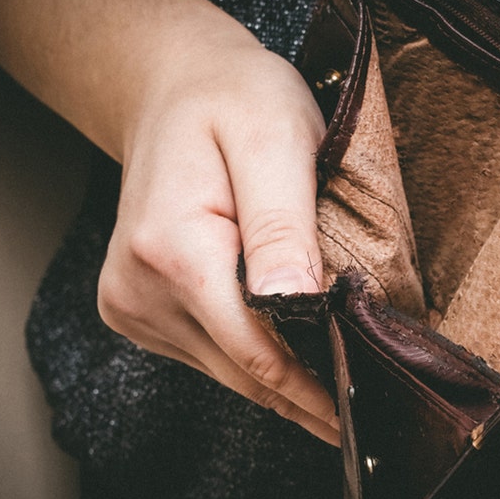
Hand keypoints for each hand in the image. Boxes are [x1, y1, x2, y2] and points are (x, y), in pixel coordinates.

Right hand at [96, 27, 340, 444]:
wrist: (172, 84)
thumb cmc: (233, 98)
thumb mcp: (274, 138)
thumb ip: (281, 222)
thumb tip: (296, 301)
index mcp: (172, 251)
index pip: (254, 348)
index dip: (312, 386)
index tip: (359, 414)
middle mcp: (139, 288)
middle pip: (240, 369)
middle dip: (305, 391)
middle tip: (367, 410)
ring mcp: (132, 303)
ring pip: (225, 369)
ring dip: (282, 378)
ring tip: (339, 384)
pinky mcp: (137, 308)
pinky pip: (208, 352)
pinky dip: (252, 354)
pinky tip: (293, 349)